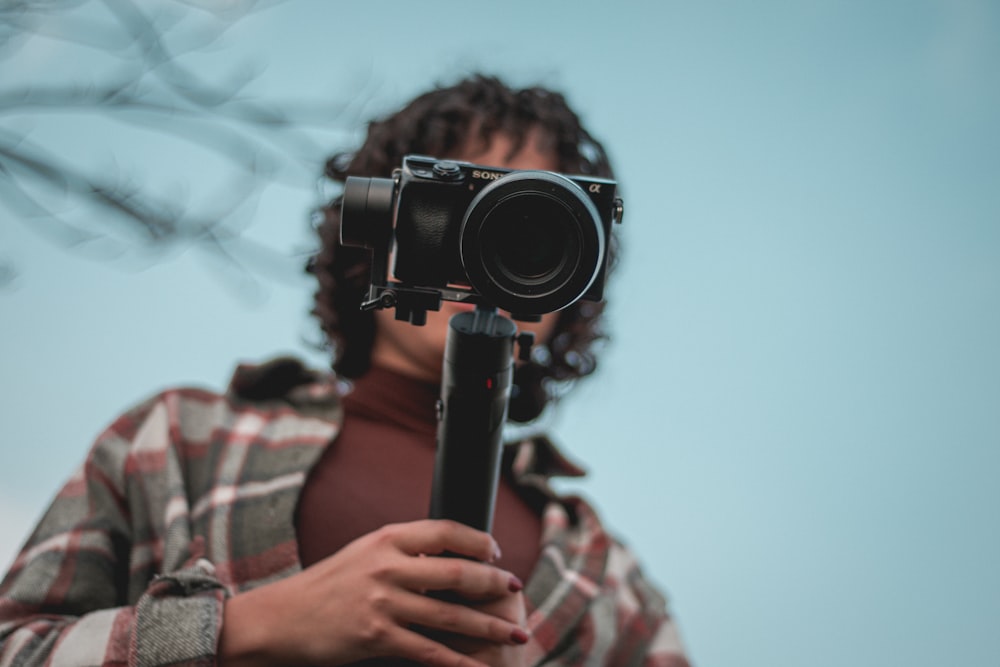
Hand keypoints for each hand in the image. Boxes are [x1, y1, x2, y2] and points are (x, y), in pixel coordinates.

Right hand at [219, 520, 527, 666]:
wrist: (280, 618)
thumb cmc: (327, 586)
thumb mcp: (364, 553)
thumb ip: (402, 551)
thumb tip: (449, 553)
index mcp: (387, 538)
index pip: (446, 530)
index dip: (478, 540)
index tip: (496, 553)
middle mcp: (387, 566)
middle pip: (458, 572)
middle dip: (494, 584)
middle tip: (517, 591)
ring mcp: (382, 602)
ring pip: (451, 615)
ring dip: (490, 627)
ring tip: (515, 633)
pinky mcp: (376, 637)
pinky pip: (430, 651)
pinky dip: (460, 662)